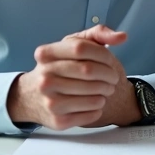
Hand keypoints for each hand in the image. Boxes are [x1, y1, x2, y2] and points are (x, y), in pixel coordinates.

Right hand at [7, 25, 133, 129]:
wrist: (31, 98)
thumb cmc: (61, 67)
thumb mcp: (72, 45)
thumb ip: (98, 34)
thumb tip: (122, 36)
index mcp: (45, 55)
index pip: (81, 48)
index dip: (103, 54)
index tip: (110, 61)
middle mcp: (44, 77)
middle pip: (89, 71)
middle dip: (109, 75)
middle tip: (113, 78)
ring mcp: (50, 100)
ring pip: (93, 95)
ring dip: (106, 92)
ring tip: (105, 89)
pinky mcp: (58, 120)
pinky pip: (91, 114)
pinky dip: (99, 108)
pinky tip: (94, 103)